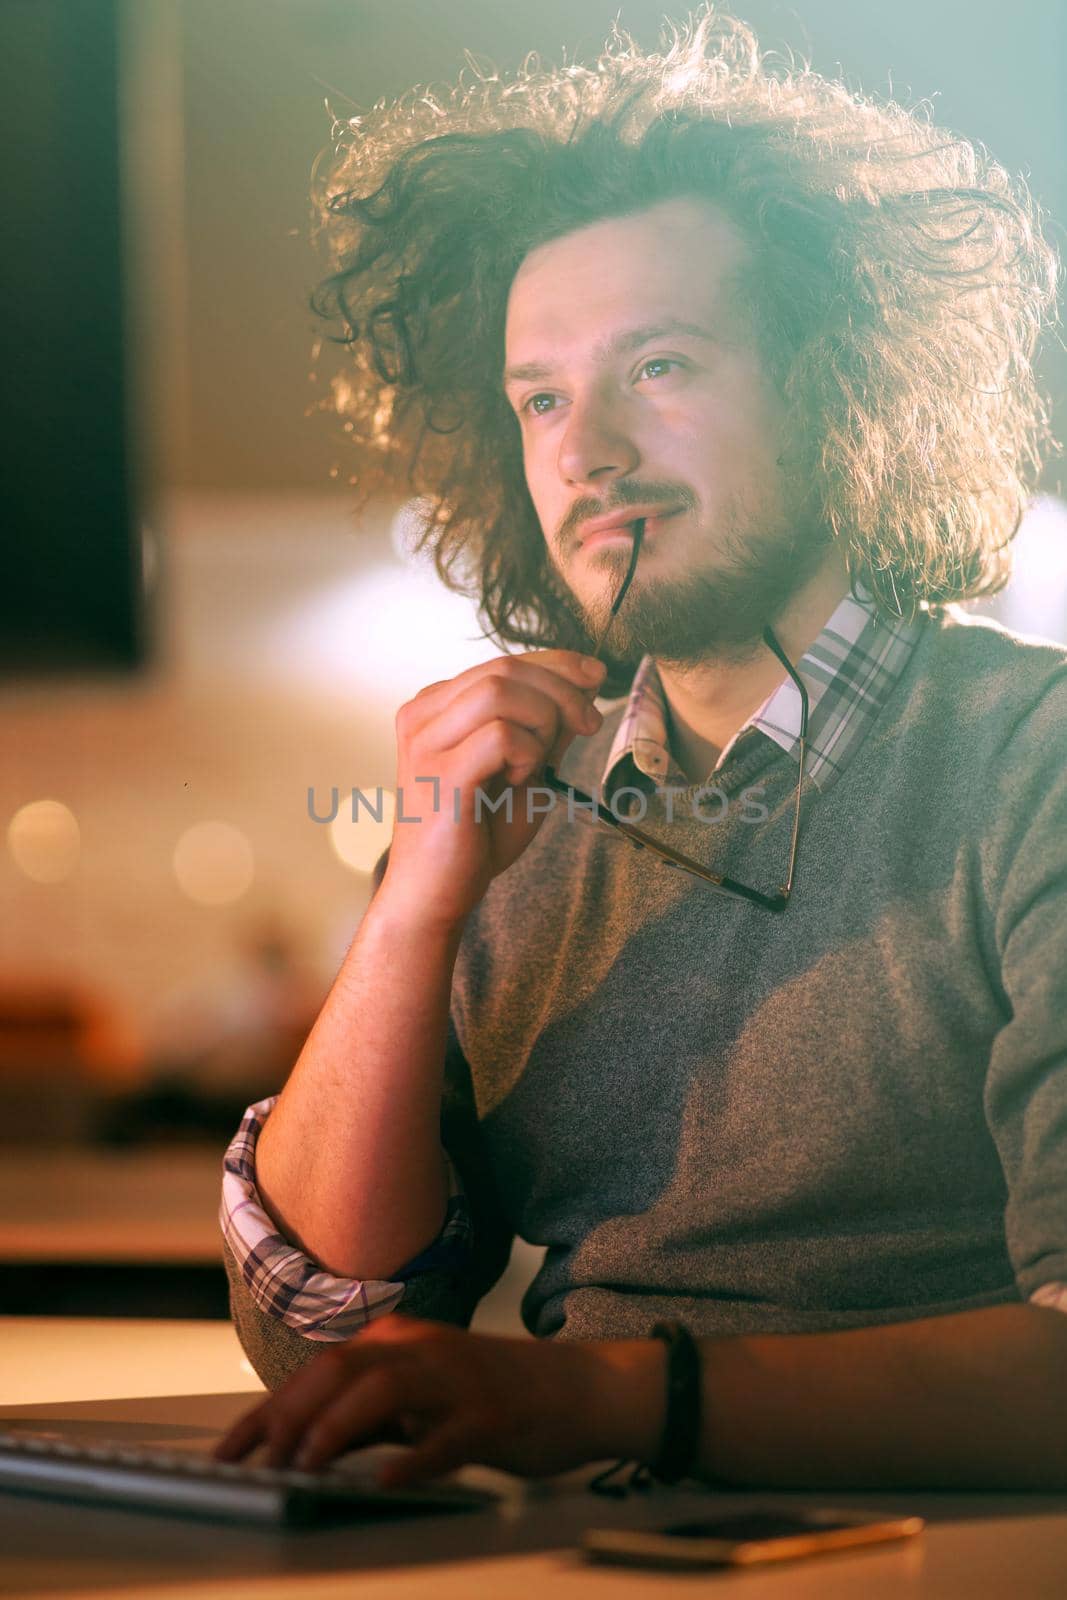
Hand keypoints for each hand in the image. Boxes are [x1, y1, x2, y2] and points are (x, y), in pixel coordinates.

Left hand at [213, 1314, 659, 1488]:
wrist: (577, 1388)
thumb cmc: (490, 1397)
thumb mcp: (418, 1397)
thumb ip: (365, 1412)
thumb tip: (297, 1443)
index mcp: (395, 1341)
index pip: (313, 1372)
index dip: (265, 1413)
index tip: (227, 1453)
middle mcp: (418, 1349)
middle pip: (337, 1370)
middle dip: (289, 1416)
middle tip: (260, 1464)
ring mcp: (455, 1379)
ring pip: (382, 1389)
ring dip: (336, 1427)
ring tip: (307, 1465)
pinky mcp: (489, 1414)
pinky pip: (444, 1437)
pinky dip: (411, 1458)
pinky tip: (386, 1480)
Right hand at [378, 649, 607, 929]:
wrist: (434, 896)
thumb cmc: (474, 837)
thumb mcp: (522, 772)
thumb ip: (546, 730)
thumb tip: (585, 687)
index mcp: (436, 707)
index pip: (502, 661)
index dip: (557, 663)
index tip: (596, 677)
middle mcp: (423, 716)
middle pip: (504, 668)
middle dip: (562, 690)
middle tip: (589, 724)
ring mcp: (426, 743)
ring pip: (500, 690)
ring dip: (542, 720)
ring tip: (541, 762)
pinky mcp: (440, 775)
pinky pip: (500, 736)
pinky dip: (525, 753)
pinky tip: (517, 781)